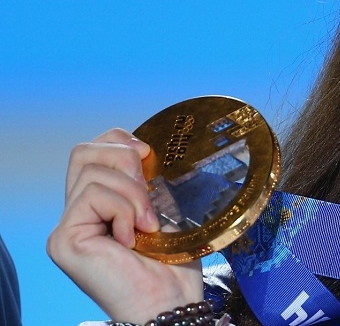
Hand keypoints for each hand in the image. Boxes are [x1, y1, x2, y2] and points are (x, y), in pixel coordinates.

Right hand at [47, 128, 203, 322]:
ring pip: (93, 172)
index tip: (149, 155)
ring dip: (133, 193)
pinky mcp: (64, 239)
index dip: (119, 141)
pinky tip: (133, 238)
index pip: (92, 150)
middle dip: (124, 159)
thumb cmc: (173, 264)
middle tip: (149, 189)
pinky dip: (124, 210)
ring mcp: (67, 228)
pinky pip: (94, 195)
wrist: (171, 301)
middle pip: (83, 152)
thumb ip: (144, 181)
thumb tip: (142, 148)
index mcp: (98, 205)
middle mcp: (76, 214)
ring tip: (148, 224)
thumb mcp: (162, 209)